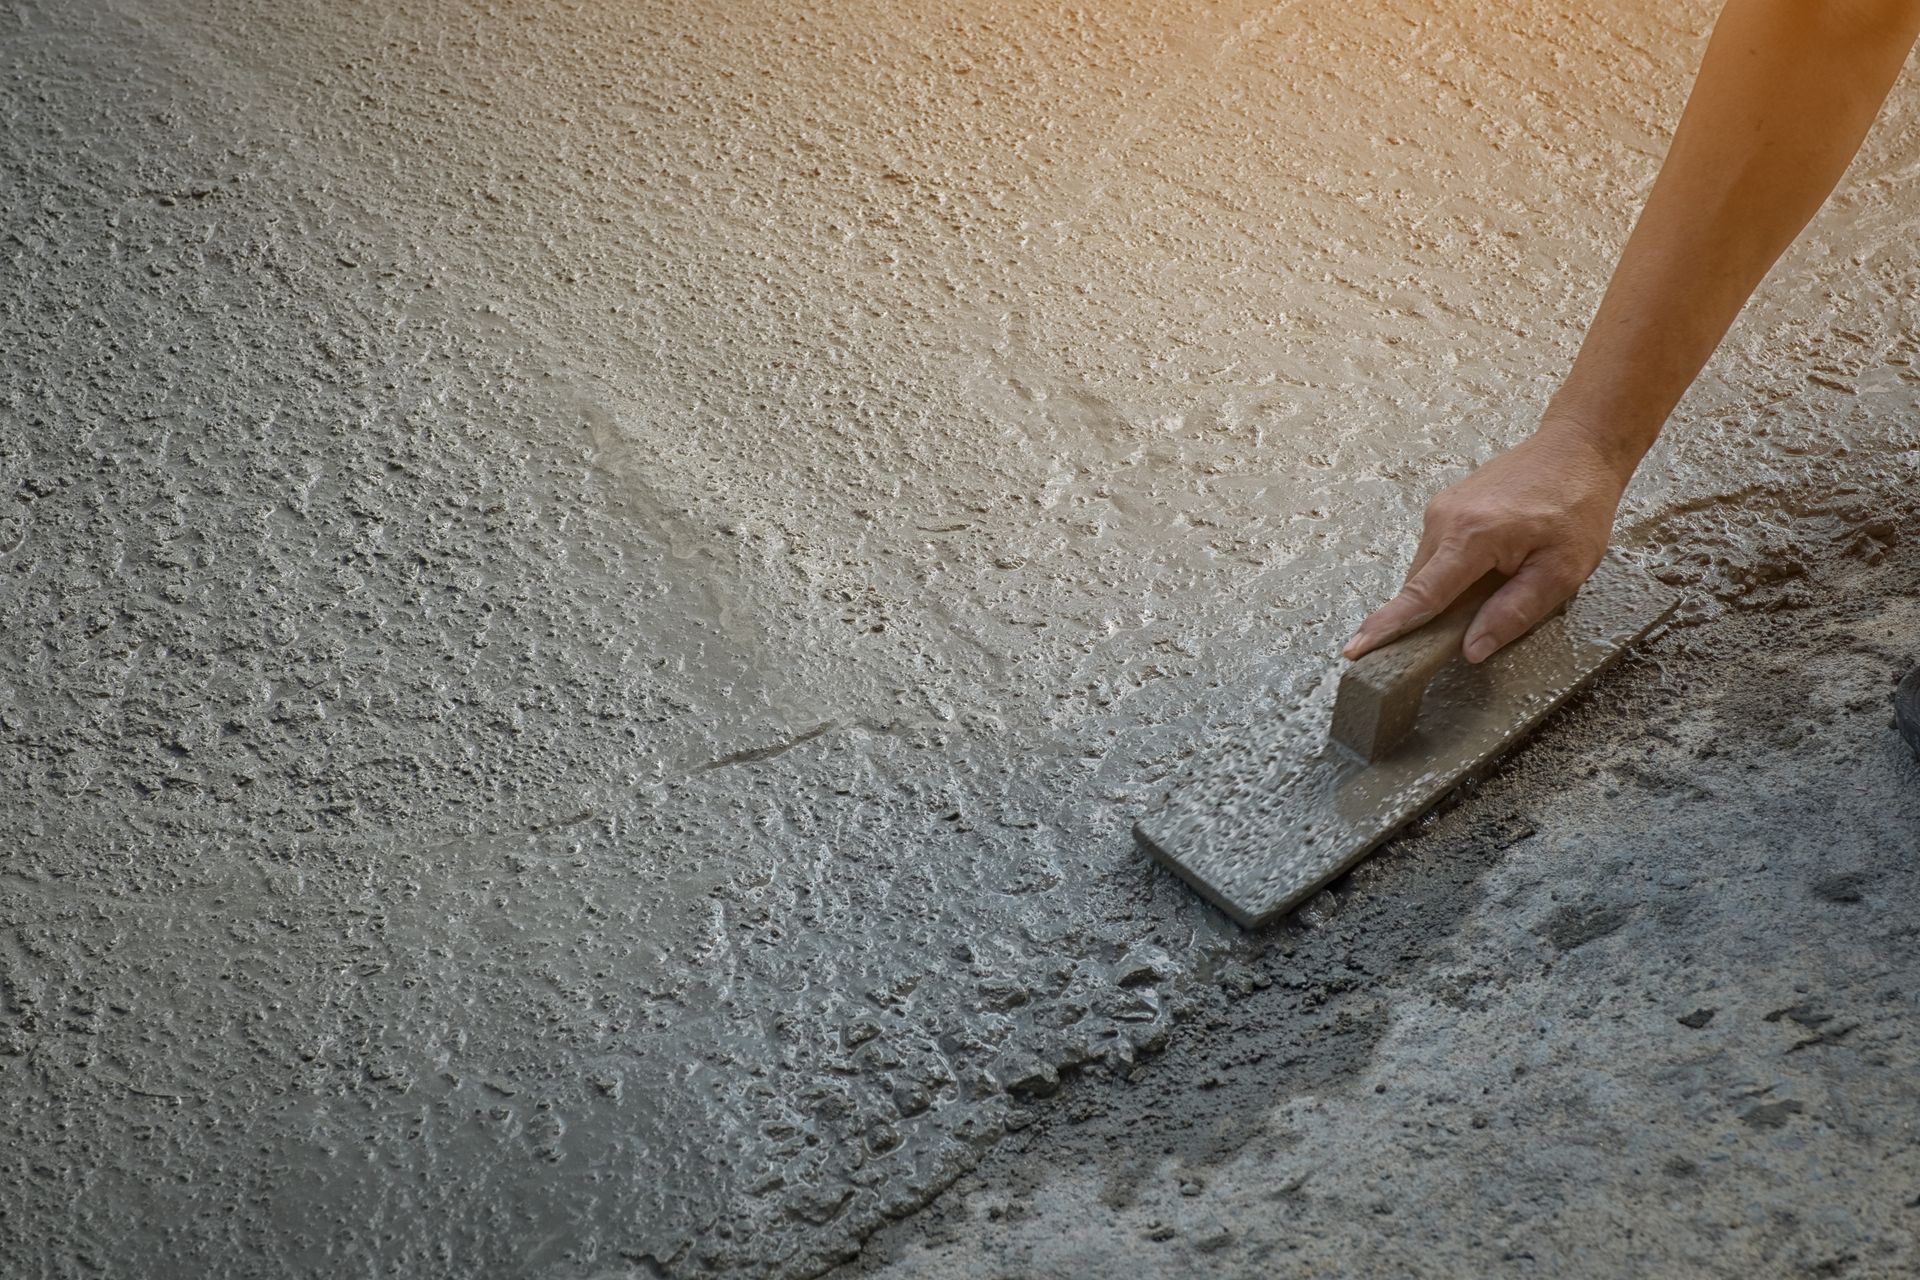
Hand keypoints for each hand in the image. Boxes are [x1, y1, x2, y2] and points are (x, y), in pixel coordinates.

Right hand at [1343, 423, 1629, 663]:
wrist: (1575, 447)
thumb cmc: (1577, 506)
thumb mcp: (1562, 570)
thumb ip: (1514, 612)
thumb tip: (1471, 650)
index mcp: (1471, 536)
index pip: (1421, 596)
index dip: (1387, 628)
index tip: (1356, 650)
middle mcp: (1444, 520)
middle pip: (1420, 588)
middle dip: (1432, 618)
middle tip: (1472, 631)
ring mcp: (1440, 509)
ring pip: (1427, 573)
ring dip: (1447, 593)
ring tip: (1500, 584)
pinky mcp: (1445, 506)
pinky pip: (1436, 555)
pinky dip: (1452, 573)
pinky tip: (1492, 567)